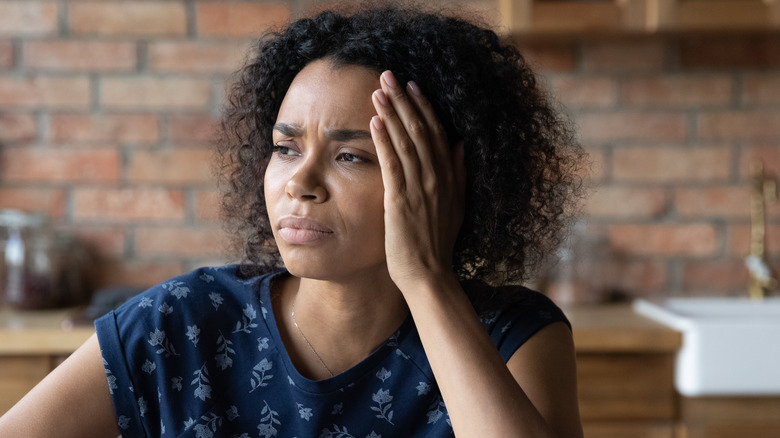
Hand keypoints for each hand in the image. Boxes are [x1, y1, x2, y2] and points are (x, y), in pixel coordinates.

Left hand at [369, 70, 465, 290]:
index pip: (437, 134)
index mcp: (449, 178)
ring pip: (406, 141)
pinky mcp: (401, 201)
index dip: (424, 107)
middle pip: (421, 130)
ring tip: (379, 89)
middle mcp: (437, 178)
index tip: (413, 86)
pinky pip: (393, 163)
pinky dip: (384, 140)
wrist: (429, 275)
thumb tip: (461, 146)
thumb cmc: (437, 244)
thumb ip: (459, 175)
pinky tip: (374, 121)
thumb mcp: (456, 207)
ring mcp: (419, 188)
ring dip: (392, 113)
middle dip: (405, 100)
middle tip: (389, 75)